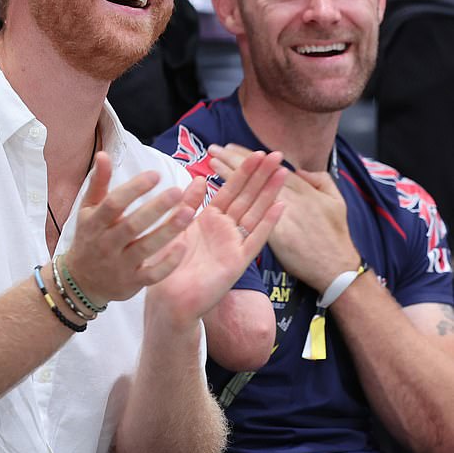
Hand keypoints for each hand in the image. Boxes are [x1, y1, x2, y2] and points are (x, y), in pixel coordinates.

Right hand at [64, 151, 205, 305]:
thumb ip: (99, 183)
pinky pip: (152, 274)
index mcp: (95, 223)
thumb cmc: (89, 238)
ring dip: (168, 231)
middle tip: (177, 191)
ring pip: (145, 248)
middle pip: (132, 225)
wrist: (81, 282)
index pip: (114, 204)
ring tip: (189, 212)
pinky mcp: (133, 283)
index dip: (134, 189)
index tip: (155, 175)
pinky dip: (168, 263)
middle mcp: (107, 244)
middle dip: (155, 208)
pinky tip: (184, 246)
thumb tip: (104, 154)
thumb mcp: (88, 210)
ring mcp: (120, 265)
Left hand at [147, 150, 285, 325]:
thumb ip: (188, 202)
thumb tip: (201, 178)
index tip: (258, 153)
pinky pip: (255, 240)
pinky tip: (281, 207)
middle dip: (262, 176)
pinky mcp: (237, 262)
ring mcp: (233, 244)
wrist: (168, 299)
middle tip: (278, 155)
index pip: (231, 190)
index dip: (244, 171)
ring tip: (284, 173)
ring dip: (269, 193)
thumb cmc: (169, 265)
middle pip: (247, 197)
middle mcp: (225, 230)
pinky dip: (268, 224)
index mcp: (210, 219)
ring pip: (255, 213)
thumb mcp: (176, 226)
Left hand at [209, 144, 359, 292]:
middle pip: (257, 178)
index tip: (230, 147)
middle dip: (234, 162)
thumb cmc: (336, 236)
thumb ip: (320, 181)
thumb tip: (300, 170)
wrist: (337, 268)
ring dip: (234, 177)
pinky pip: (259, 218)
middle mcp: (292, 200)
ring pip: (254, 193)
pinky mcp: (279, 236)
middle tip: (215, 149)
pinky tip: (228, 193)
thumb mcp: (337, 202)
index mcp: (304, 191)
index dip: (250, 159)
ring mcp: (285, 217)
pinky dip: (245, 205)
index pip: (271, 171)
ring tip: (215, 162)